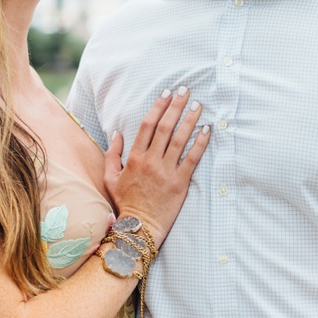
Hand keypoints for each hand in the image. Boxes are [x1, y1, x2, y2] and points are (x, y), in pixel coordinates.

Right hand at [104, 86, 209, 241]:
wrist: (139, 228)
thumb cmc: (126, 203)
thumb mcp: (111, 178)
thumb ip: (112, 154)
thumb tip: (117, 133)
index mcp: (134, 158)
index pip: (147, 125)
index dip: (158, 107)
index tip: (166, 93)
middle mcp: (151, 161)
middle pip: (165, 127)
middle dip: (176, 105)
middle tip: (185, 90)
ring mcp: (166, 171)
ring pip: (180, 139)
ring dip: (190, 119)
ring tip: (198, 104)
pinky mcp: (180, 183)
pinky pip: (192, 158)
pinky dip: (200, 142)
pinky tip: (207, 129)